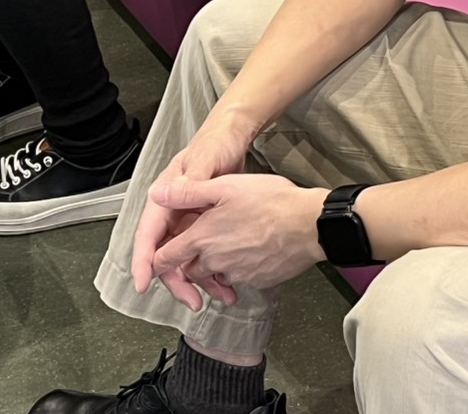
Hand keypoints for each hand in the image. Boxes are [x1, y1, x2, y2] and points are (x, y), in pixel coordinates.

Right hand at [131, 118, 256, 300]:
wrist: (234, 137)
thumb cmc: (215, 143)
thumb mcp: (204, 159)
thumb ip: (190, 179)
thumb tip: (167, 194)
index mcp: (165, 197)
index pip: (148, 234)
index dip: (144, 260)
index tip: (143, 283)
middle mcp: (172, 211)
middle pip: (166, 253)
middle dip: (176, 280)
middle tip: (191, 301)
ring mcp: (188, 219)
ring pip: (185, 257)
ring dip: (198, 279)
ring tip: (217, 298)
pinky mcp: (204, 223)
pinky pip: (203, 251)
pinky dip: (212, 267)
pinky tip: (226, 281)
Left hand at [148, 176, 326, 309]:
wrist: (310, 224)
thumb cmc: (272, 202)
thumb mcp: (227, 186)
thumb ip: (189, 192)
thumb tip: (158, 194)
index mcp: (202, 238)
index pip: (166, 258)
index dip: (158, 259)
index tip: (159, 259)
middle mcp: (214, 261)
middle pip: (190, 270)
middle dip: (192, 262)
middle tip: (205, 247)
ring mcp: (236, 274)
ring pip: (216, 275)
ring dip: (218, 267)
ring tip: (234, 247)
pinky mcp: (256, 281)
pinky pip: (241, 279)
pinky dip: (241, 269)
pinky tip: (254, 251)